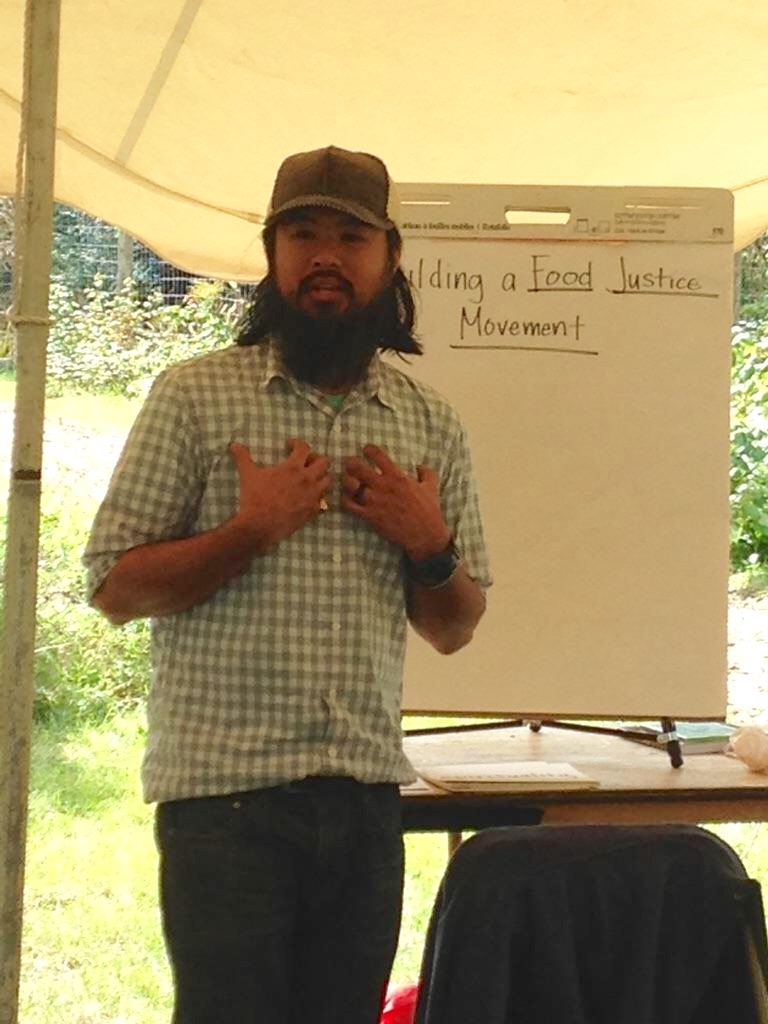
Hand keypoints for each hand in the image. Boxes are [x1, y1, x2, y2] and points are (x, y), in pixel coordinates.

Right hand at [229, 438, 330, 550]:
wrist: (259, 525)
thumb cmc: (254, 497)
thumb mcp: (248, 474)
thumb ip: (242, 457)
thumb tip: (234, 444)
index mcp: (293, 468)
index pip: (304, 447)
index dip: (297, 443)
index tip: (289, 446)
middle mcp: (307, 480)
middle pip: (324, 462)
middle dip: (315, 459)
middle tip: (304, 462)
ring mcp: (312, 496)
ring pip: (327, 482)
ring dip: (320, 478)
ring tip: (309, 480)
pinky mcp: (313, 511)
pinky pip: (323, 502)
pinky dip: (318, 498)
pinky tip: (307, 498)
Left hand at [342, 445, 450, 559]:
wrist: (424, 535)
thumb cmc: (429, 510)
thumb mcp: (431, 487)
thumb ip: (426, 473)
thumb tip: (419, 465)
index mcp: (397, 476)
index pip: (377, 454)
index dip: (368, 449)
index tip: (367, 451)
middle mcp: (383, 486)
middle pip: (357, 467)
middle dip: (351, 463)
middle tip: (351, 464)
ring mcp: (374, 501)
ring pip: (350, 485)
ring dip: (347, 482)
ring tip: (350, 483)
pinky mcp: (369, 516)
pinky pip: (348, 505)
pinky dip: (345, 500)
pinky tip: (349, 500)